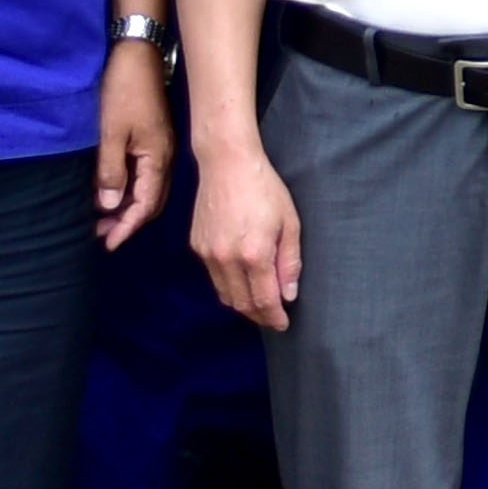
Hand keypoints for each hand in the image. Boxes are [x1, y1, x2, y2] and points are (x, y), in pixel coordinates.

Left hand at [89, 50, 173, 248]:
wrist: (138, 55)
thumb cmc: (124, 91)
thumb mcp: (112, 132)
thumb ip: (111, 171)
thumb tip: (110, 206)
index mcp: (157, 159)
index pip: (145, 205)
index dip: (127, 227)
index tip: (108, 244)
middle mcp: (164, 159)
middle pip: (150, 202)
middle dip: (127, 222)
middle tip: (101, 235)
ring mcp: (160, 149)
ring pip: (147, 190)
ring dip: (126, 207)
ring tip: (102, 219)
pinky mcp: (153, 140)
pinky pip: (144, 176)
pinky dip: (128, 189)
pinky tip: (111, 191)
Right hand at [191, 145, 300, 332]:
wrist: (226, 163)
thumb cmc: (264, 188)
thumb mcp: (289, 222)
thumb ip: (289, 262)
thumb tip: (288, 295)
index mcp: (253, 254)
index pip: (264, 300)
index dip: (274, 317)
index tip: (283, 325)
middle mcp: (226, 259)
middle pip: (242, 304)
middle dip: (259, 316)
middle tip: (273, 318)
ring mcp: (208, 254)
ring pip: (225, 294)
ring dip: (242, 305)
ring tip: (259, 305)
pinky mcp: (197, 246)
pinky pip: (213, 278)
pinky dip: (228, 286)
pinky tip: (242, 281)